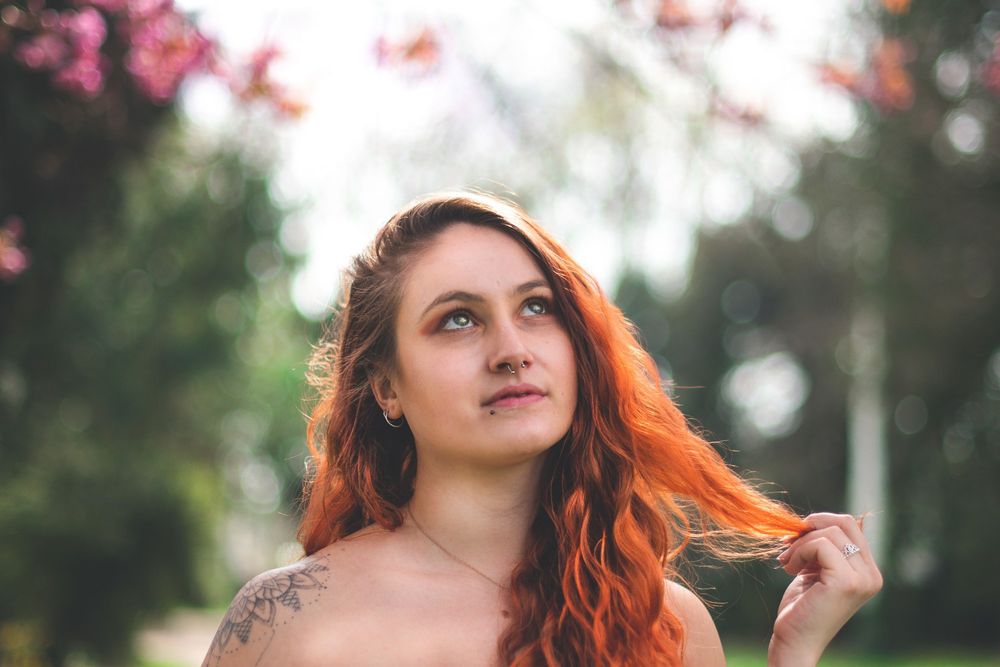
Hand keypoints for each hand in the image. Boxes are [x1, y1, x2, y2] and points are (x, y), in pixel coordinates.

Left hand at [767, 513, 882, 665]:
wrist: (795, 642)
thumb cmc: (802, 606)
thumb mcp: (816, 569)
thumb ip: (824, 547)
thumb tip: (817, 518)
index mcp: (868, 571)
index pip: (850, 525)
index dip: (818, 524)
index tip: (795, 538)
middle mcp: (872, 575)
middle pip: (844, 522)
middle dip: (810, 527)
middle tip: (788, 545)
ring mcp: (862, 579)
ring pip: (829, 532)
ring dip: (799, 543)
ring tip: (787, 562)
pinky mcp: (846, 582)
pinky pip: (820, 544)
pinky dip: (799, 551)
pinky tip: (789, 569)